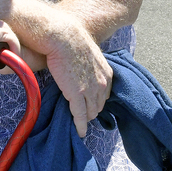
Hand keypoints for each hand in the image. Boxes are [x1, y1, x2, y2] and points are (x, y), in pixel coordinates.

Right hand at [30, 8, 113, 137]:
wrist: (64, 39)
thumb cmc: (72, 43)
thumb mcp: (89, 55)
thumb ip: (91, 67)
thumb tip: (83, 70)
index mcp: (107, 74)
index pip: (104, 94)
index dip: (96, 100)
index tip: (90, 104)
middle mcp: (102, 84)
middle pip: (98, 105)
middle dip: (92, 110)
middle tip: (83, 113)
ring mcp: (91, 91)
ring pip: (91, 112)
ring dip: (85, 117)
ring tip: (80, 123)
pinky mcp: (78, 96)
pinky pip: (80, 116)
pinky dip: (80, 126)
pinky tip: (80, 132)